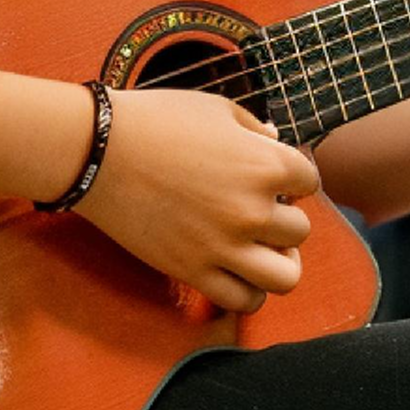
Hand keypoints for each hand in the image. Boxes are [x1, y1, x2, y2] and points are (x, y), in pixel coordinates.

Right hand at [75, 86, 319, 312]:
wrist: (98, 151)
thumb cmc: (157, 119)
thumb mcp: (216, 108)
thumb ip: (254, 128)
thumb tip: (276, 142)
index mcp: (265, 163)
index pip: (311, 181)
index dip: (293, 178)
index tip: (271, 176)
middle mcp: (252, 209)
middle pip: (301, 231)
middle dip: (284, 218)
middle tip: (257, 208)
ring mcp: (224, 246)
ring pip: (286, 277)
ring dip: (279, 262)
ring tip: (259, 247)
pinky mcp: (193, 272)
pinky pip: (244, 300)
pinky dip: (248, 290)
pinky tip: (235, 268)